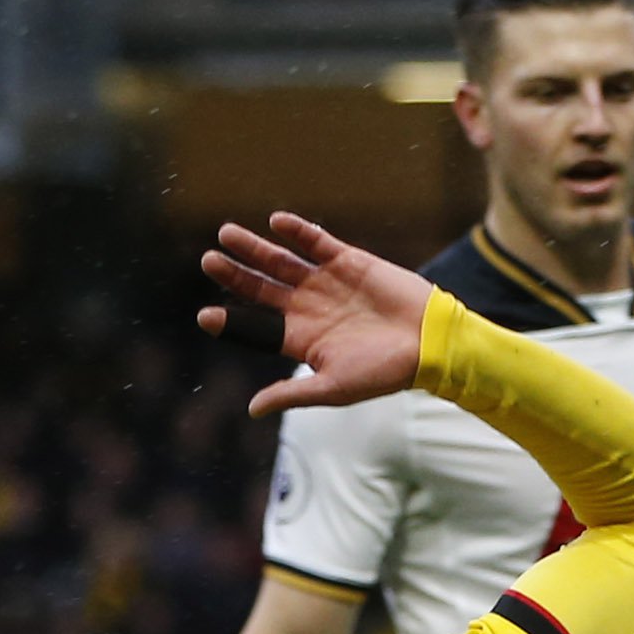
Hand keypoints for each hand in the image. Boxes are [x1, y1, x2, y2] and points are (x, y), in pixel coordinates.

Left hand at [199, 214, 435, 418]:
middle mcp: (308, 308)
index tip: (205, 316)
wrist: (428, 343)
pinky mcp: (347, 261)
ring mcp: (326, 283)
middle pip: (262, 288)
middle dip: (235, 275)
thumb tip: (252, 410)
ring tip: (226, 234)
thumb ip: (292, 393)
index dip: (232, 321)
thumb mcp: (333, 387)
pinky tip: (275, 223)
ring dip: (255, 249)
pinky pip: (316, 242)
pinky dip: (296, 232)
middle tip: (207, 261)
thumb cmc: (384, 372)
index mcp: (302, 339)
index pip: (258, 327)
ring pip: (281, 262)